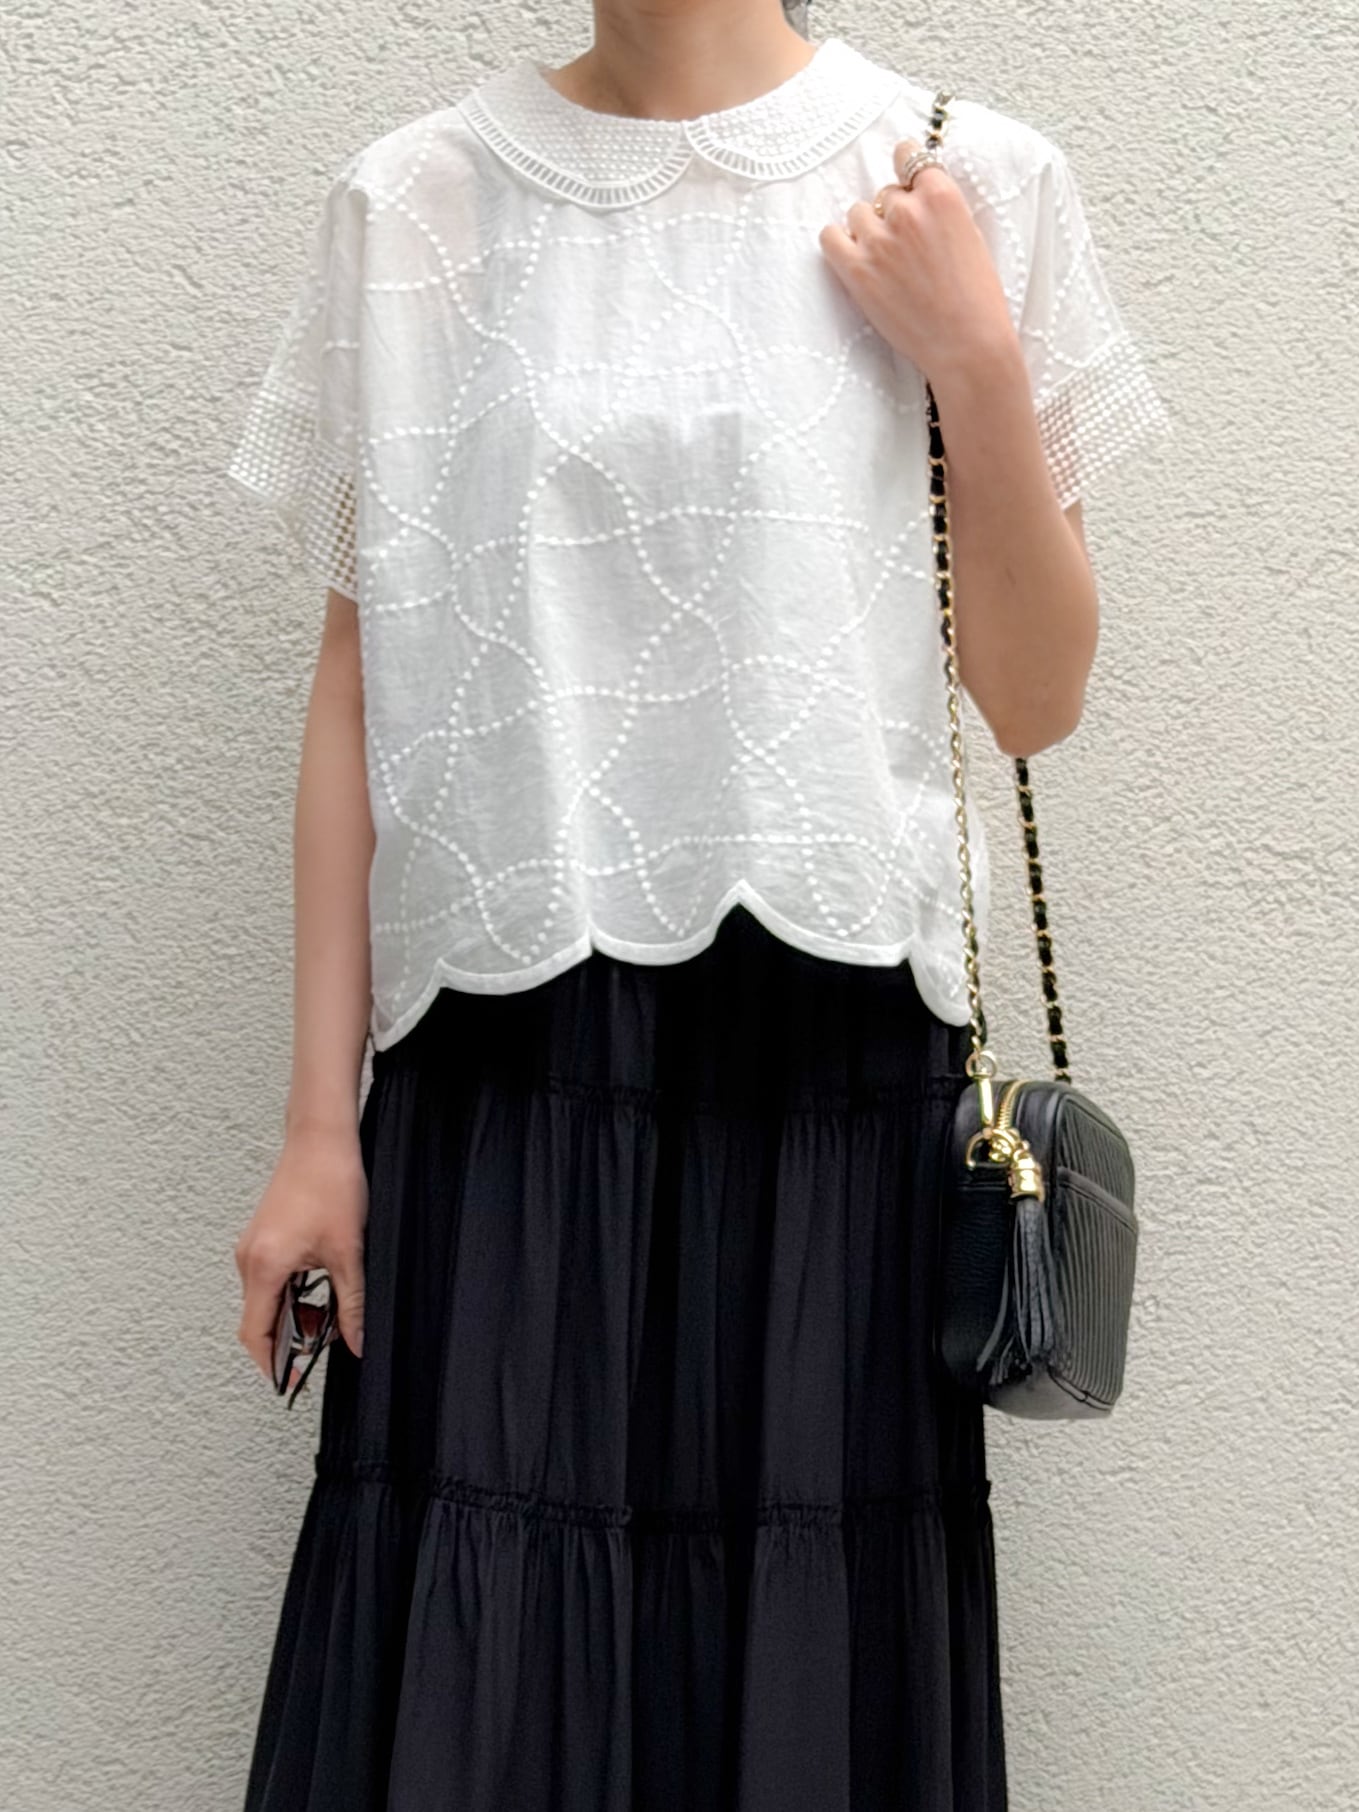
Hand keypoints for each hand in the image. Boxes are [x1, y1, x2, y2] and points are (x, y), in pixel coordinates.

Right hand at [234, 1122, 368, 1387]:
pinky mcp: (262, 1238)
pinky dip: (291, 1295)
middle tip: (325, 1345)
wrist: (322, 1138)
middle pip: (259, 1321)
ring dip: (294, 1315)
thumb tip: (357, 1343)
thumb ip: (351, 1305)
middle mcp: (248, 1260)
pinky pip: (269, 1281)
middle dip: (290, 1340)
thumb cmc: (332, 1184)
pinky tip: (322, 1288)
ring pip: (265, 1301)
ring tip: (331, 1314)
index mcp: (264, 1267)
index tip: (292, 1381)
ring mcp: (252, 1248)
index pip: (255, 1336)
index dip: (273, 1364)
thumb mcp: (350, 1253)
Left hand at [818, 135, 1019, 388]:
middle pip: (885, 194)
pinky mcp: (857, 270)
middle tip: (908, 249)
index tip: (908, 187)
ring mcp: (878, 240)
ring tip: (886, 260)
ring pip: (858, 213)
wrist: (967, 345)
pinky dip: (839, 243)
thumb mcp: (970, 235)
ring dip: (868, 230)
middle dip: (893, 215)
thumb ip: (941, 210)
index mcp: (941, 196)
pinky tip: (855, 258)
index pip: (909, 155)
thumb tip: (916, 198)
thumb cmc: (976, 298)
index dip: (907, 172)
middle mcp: (906, 211)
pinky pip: (830, 237)